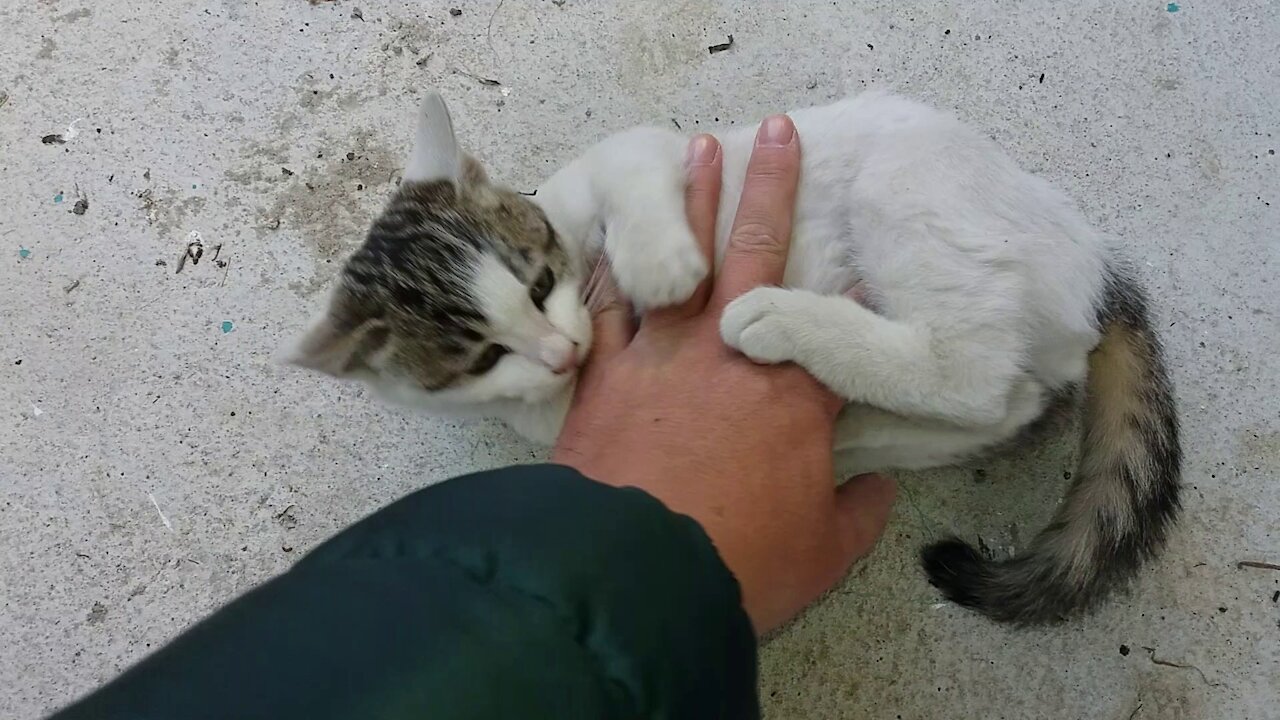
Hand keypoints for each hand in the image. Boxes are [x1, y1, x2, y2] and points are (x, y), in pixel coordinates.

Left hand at [551, 117, 896, 633]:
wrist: (632, 576)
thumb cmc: (738, 564)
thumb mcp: (822, 551)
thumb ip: (858, 512)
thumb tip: (878, 489)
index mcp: (794, 397)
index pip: (832, 328)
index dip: (847, 296)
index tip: (856, 269)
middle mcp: (730, 358)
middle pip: (759, 256)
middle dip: (773, 188)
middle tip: (779, 133)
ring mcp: (663, 358)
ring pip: (680, 261)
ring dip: (691, 203)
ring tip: (699, 151)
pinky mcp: (605, 376)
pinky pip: (608, 308)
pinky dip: (612, 271)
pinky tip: (615, 239)